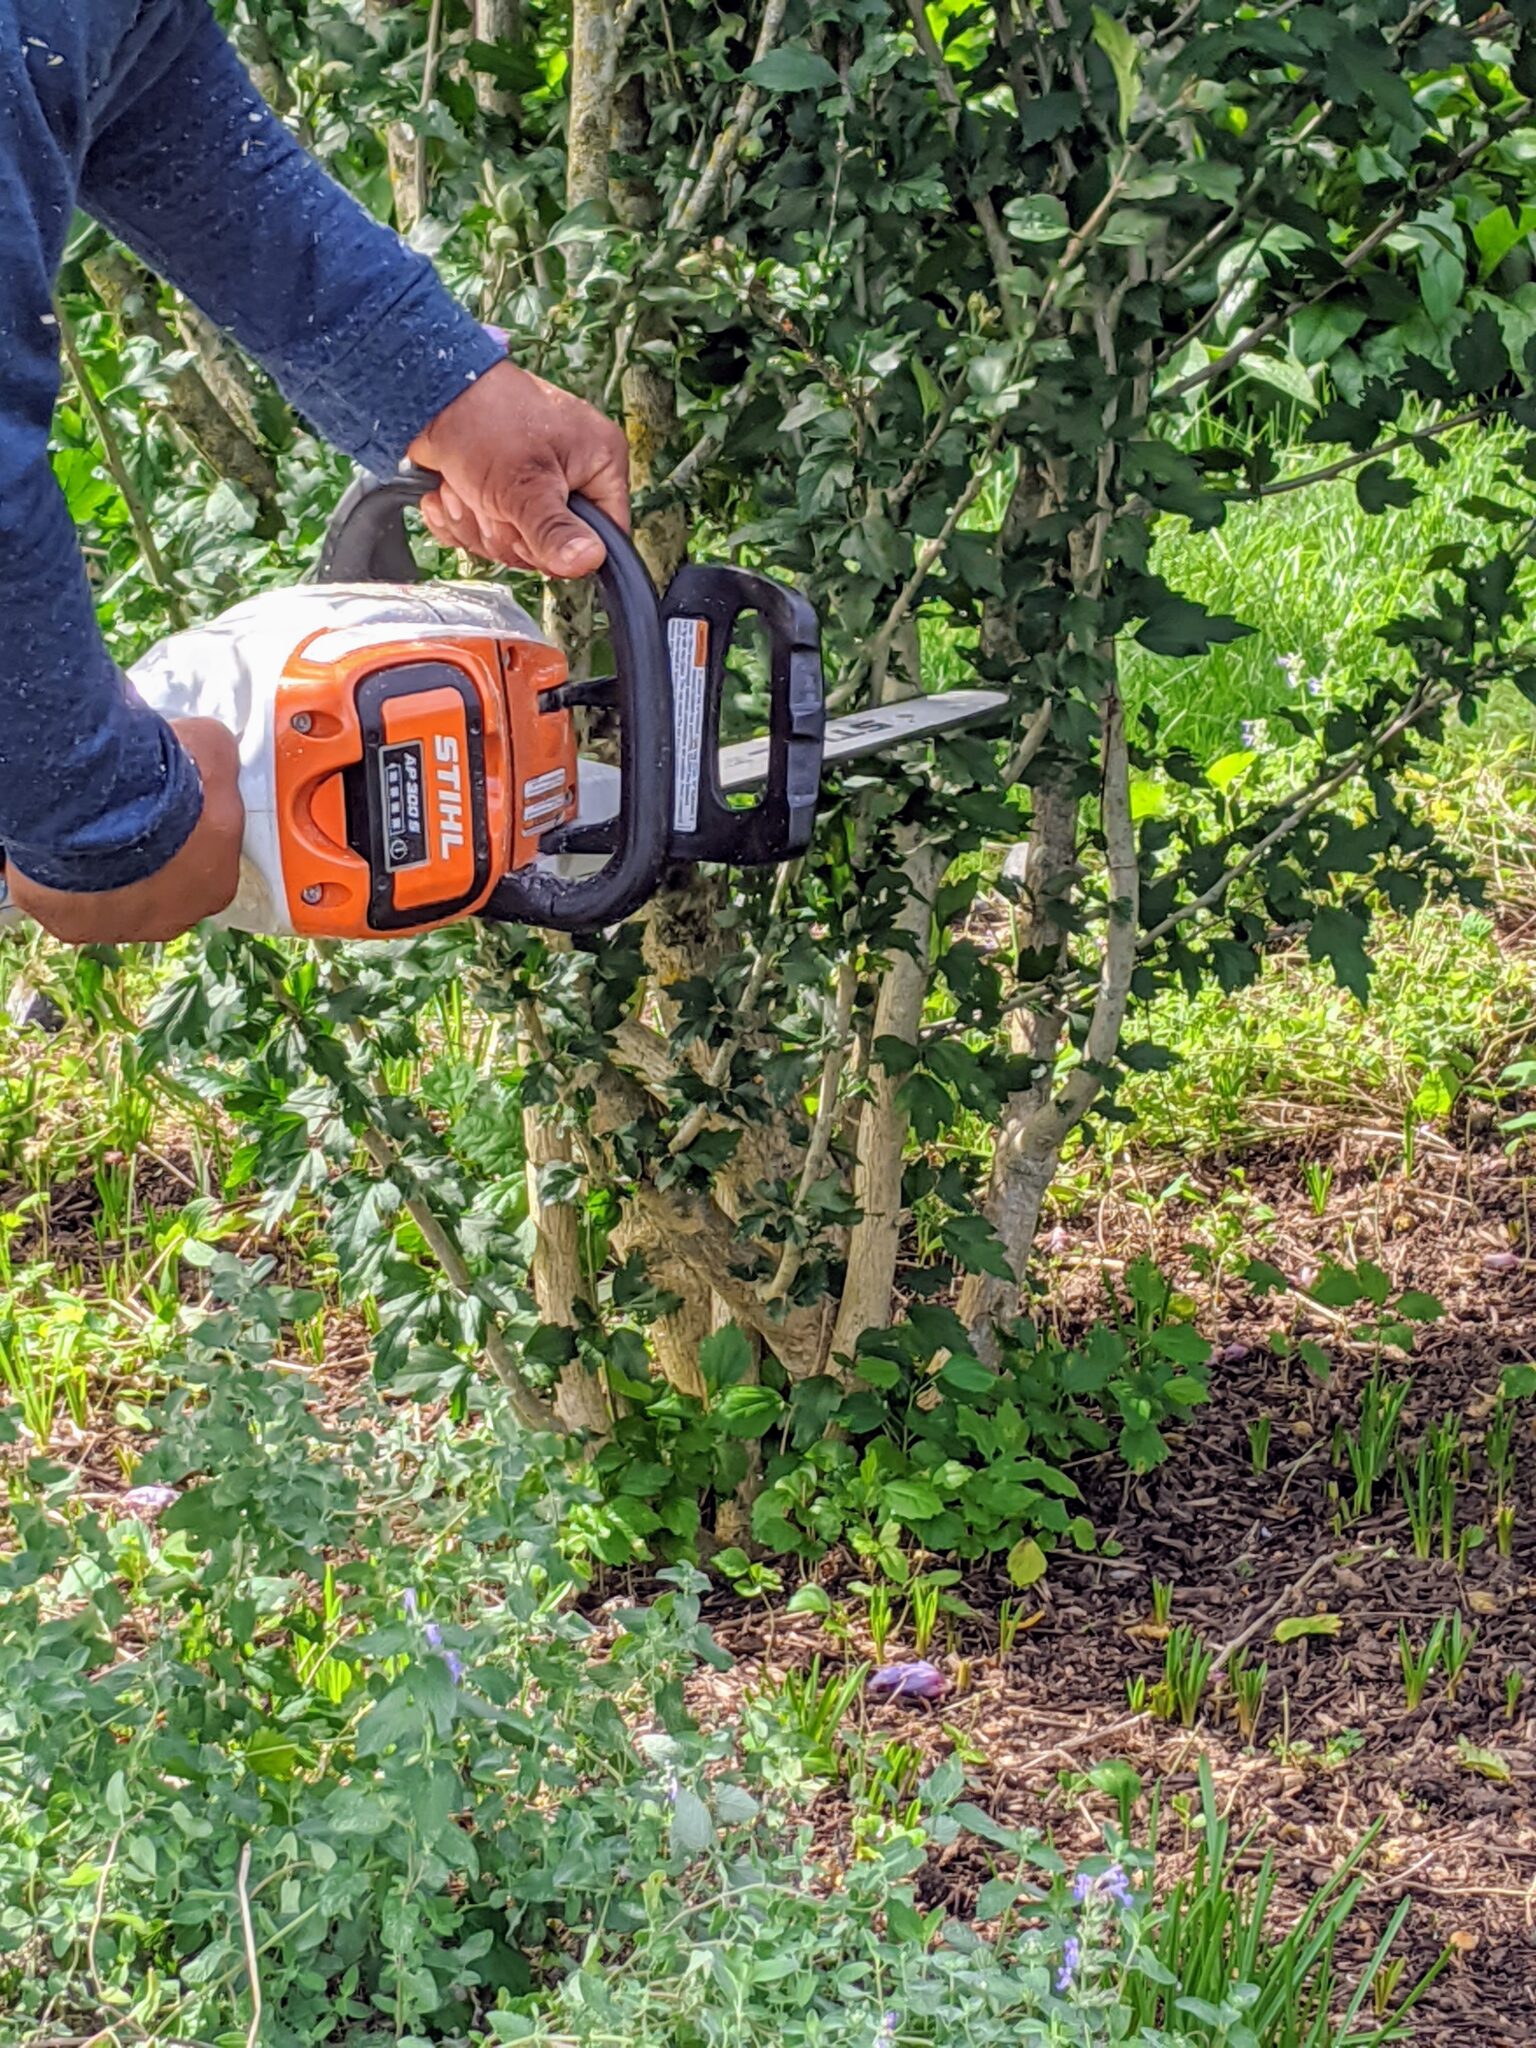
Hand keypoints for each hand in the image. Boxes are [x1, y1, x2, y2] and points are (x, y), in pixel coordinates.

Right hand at [7, 718, 243, 944]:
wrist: (97, 809)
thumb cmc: (161, 787)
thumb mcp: (212, 750)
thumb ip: (218, 761)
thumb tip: (214, 750)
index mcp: (217, 885)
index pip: (211, 856)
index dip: (191, 826)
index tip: (171, 801)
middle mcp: (174, 918)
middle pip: (164, 881)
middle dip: (150, 850)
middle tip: (130, 811)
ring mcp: (121, 926)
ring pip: (115, 892)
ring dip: (108, 864)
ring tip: (94, 824)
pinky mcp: (71, 922)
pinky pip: (69, 896)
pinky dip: (67, 873)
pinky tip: (66, 842)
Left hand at [406, 358, 629, 578]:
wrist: (427, 392)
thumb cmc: (485, 418)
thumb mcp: (525, 485)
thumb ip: (555, 530)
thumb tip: (587, 561)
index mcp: (599, 464)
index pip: (603, 537)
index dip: (563, 549)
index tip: (530, 535)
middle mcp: (571, 475)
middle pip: (550, 547)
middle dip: (506, 532)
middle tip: (491, 500)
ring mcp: (533, 485)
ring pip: (510, 545)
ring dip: (475, 523)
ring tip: (464, 487)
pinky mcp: (496, 492)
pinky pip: (481, 534)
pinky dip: (457, 518)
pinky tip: (449, 491)